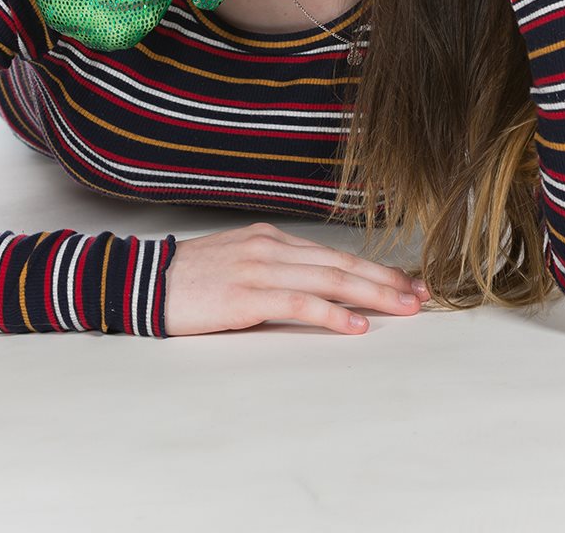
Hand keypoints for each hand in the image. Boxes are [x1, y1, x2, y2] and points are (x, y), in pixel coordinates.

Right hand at [163, 222, 429, 335]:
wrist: (143, 282)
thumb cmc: (189, 281)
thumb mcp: (238, 266)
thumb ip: (275, 272)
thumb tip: (315, 291)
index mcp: (271, 238)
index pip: (334, 254)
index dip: (373, 269)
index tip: (406, 283)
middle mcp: (271, 246)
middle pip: (340, 263)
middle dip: (386, 280)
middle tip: (421, 295)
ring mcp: (259, 268)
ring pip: (329, 279)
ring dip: (372, 295)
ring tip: (404, 308)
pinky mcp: (246, 294)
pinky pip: (300, 302)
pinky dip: (333, 313)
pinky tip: (356, 325)